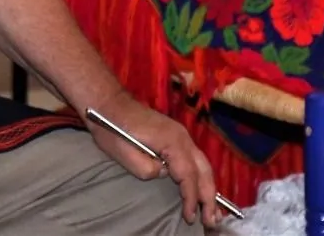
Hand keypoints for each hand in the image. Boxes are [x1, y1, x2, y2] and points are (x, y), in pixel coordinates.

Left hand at [86, 90, 217, 227]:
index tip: (191, 216)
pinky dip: (202, 177)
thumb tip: (164, 173)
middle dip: (209, 196)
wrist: (110, 103)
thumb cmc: (113, 129)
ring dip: (209, 187)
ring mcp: (181, 134)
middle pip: (203, 169)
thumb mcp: (125, 154)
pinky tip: (202, 190)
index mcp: (171, 141)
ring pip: (203, 164)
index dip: (191, 197)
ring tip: (213, 210)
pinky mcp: (176, 136)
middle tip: (212, 220)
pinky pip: (196, 159)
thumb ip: (147, 169)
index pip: (188, 174)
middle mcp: (182, 136)